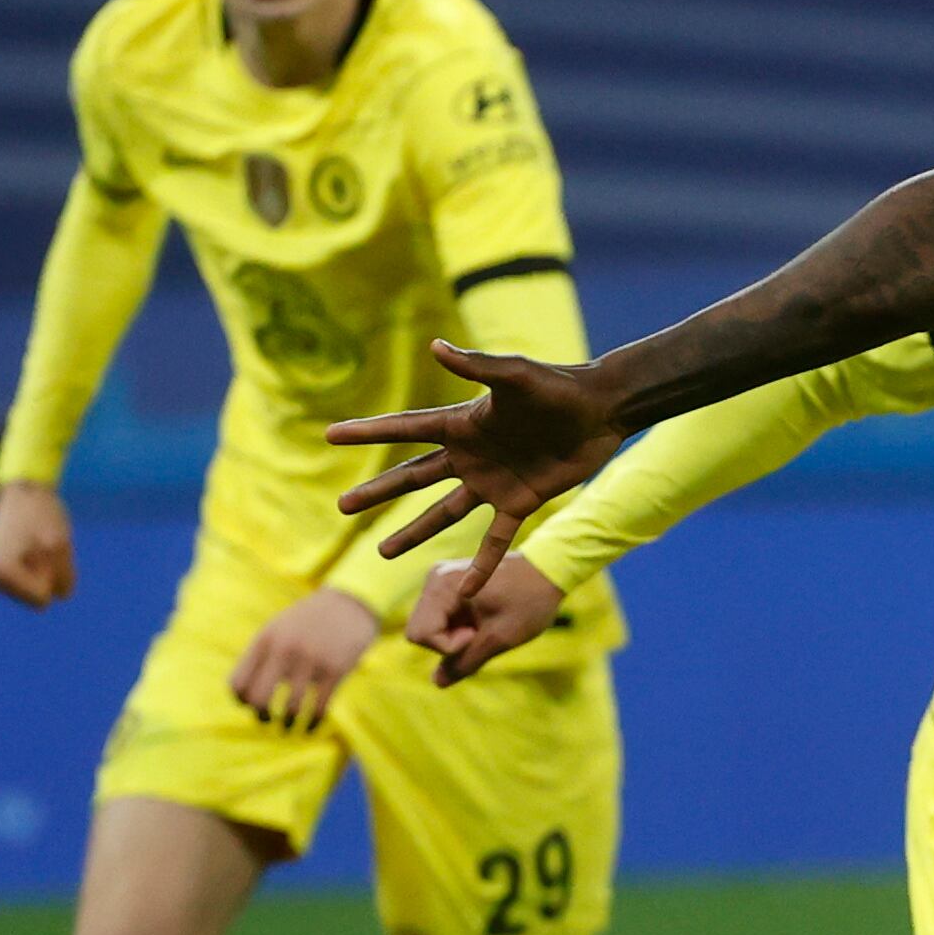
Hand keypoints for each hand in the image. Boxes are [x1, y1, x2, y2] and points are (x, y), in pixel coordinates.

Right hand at [0, 481, 76, 607]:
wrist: (26, 489)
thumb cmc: (42, 513)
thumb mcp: (60, 546)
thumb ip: (64, 578)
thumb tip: (63, 595)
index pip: (41, 599)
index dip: (51, 573)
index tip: (40, 547)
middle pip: (37, 598)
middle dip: (47, 573)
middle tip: (39, 544)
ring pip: (37, 589)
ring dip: (45, 568)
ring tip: (36, 542)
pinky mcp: (3, 569)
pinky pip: (36, 580)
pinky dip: (42, 565)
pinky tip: (33, 545)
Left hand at [228, 589, 378, 731]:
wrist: (351, 601)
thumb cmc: (309, 620)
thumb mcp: (279, 628)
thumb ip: (261, 656)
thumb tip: (244, 697)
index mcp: (265, 639)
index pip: (238, 682)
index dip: (241, 701)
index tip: (252, 705)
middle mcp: (285, 649)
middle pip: (259, 699)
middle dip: (261, 716)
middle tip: (267, 720)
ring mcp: (311, 659)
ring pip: (289, 708)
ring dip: (286, 724)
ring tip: (289, 727)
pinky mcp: (336, 668)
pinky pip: (319, 707)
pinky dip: (312, 723)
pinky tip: (310, 727)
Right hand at [328, 341, 624, 595]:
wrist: (603, 411)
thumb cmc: (560, 387)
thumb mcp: (517, 376)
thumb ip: (477, 366)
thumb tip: (434, 346)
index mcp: (462, 424)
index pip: (405, 429)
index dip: (368, 432)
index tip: (330, 435)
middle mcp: (470, 455)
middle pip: (413, 477)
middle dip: (378, 493)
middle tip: (341, 507)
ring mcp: (493, 482)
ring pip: (443, 513)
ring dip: (413, 533)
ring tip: (383, 552)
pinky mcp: (521, 502)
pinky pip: (494, 540)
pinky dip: (481, 564)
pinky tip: (466, 589)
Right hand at [405, 555, 565, 688]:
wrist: (550, 569)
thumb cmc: (530, 600)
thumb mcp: (500, 638)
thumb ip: (465, 662)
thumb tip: (437, 682)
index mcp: (442, 585)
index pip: (420, 634)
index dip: (449, 646)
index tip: (478, 633)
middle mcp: (434, 578)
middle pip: (420, 631)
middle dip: (450, 642)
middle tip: (483, 630)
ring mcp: (439, 581)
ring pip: (429, 628)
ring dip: (456, 636)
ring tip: (486, 622)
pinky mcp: (447, 587)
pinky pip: (440, 620)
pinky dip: (459, 627)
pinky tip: (484, 618)